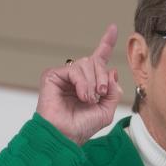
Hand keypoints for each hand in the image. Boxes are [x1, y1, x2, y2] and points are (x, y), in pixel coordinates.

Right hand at [36, 24, 122, 145]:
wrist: (65, 136)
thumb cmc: (82, 128)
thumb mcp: (106, 110)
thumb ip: (113, 91)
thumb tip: (112, 72)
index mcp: (89, 84)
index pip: (98, 59)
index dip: (106, 43)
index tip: (113, 28)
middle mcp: (76, 78)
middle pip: (95, 61)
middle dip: (102, 77)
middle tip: (101, 94)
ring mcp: (63, 76)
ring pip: (86, 63)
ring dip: (92, 83)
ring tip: (88, 99)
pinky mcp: (52, 76)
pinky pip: (74, 70)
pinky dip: (82, 83)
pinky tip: (81, 96)